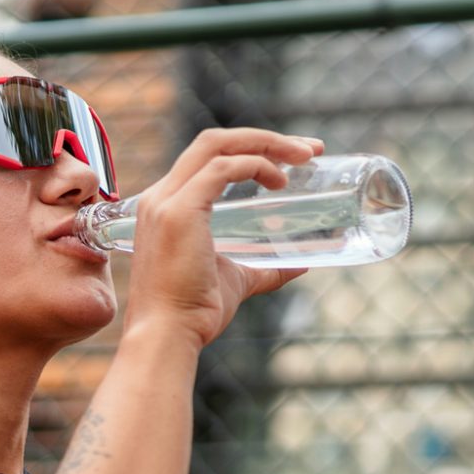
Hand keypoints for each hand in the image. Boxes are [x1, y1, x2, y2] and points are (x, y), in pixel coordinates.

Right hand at [123, 127, 322, 346]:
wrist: (168, 335)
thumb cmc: (194, 312)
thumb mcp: (237, 279)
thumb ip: (265, 268)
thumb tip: (301, 265)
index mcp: (169, 205)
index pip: (210, 157)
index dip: (253, 148)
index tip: (295, 157)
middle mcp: (162, 195)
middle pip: (215, 141)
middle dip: (266, 138)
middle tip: (310, 149)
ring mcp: (167, 201)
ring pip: (217, 146)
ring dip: (266, 145)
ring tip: (304, 158)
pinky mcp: (178, 212)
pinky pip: (222, 169)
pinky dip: (255, 166)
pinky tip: (279, 182)